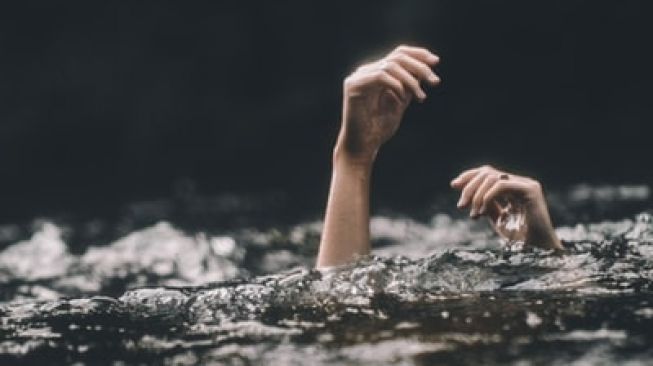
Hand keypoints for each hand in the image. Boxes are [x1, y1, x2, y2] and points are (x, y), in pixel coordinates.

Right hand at [334, 45, 439, 165]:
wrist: (363, 146)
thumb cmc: (379, 129)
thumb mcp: (401, 102)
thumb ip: (409, 86)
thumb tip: (425, 69)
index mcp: (376, 73)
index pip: (399, 54)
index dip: (418, 54)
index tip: (436, 61)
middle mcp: (366, 71)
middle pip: (397, 57)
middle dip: (420, 66)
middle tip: (435, 81)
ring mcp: (358, 77)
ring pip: (391, 65)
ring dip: (411, 80)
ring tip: (420, 97)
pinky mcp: (353, 85)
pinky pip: (380, 76)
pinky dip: (396, 85)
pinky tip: (401, 100)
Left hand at [451, 165, 562, 250]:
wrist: (537, 250)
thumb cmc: (519, 238)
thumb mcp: (497, 219)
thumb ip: (486, 205)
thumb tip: (467, 195)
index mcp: (513, 188)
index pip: (488, 173)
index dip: (469, 176)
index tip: (454, 185)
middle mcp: (520, 183)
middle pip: (488, 173)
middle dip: (469, 187)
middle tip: (461, 205)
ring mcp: (526, 185)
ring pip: (493, 178)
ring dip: (477, 195)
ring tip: (473, 214)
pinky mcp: (530, 190)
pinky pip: (502, 185)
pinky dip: (487, 197)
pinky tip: (481, 211)